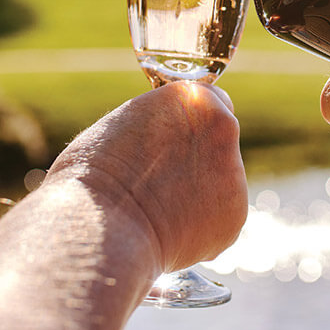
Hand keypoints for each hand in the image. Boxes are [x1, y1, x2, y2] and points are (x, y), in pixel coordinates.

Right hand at [46, 81, 247, 272]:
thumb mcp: (119, 129)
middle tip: (163, 182)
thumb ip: (155, 128)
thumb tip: (160, 143)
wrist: (101, 230)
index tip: (180, 140)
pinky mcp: (237, 214)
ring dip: (202, 194)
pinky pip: (221, 218)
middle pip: (220, 142)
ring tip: (159, 211)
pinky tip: (171, 232)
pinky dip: (203, 227)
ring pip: (223, 183)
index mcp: (191, 97)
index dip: (194, 123)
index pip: (213, 101)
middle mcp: (224, 126)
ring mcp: (235, 172)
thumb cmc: (93, 179)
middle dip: (200, 160)